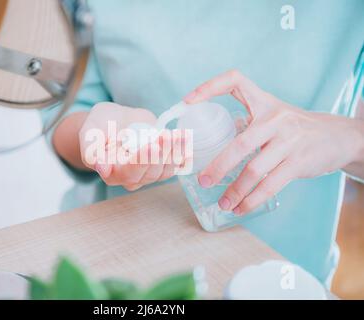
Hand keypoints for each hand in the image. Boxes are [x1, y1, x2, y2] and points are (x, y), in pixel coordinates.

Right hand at [79, 102, 186, 190]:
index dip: (141, 160)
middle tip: (167, 136)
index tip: (151, 145)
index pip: (129, 172)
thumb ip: (92, 150)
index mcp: (112, 173)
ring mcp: (149, 172)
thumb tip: (101, 168)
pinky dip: (183, 153)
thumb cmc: (100, 125)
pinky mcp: (163, 165)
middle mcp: (132, 177)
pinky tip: (187, 140)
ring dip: (175, 153)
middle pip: (151, 173)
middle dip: (161, 154)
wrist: (115, 120)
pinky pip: (176, 164)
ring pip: (166, 170)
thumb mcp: (90, 133)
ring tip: (180, 135)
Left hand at [184, 70, 363, 213]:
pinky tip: (241, 208)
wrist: (337, 136)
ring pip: (254, 170)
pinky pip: (270, 185)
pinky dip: (252, 200)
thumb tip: (213, 145)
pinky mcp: (299, 162)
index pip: (235, 81)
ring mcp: (289, 141)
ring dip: (234, 191)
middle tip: (203, 181)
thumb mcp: (273, 115)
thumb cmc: (294, 128)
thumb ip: (247, 124)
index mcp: (264, 102)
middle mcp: (276, 118)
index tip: (188, 101)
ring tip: (223, 203)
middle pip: (240, 144)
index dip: (210, 86)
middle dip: (218, 166)